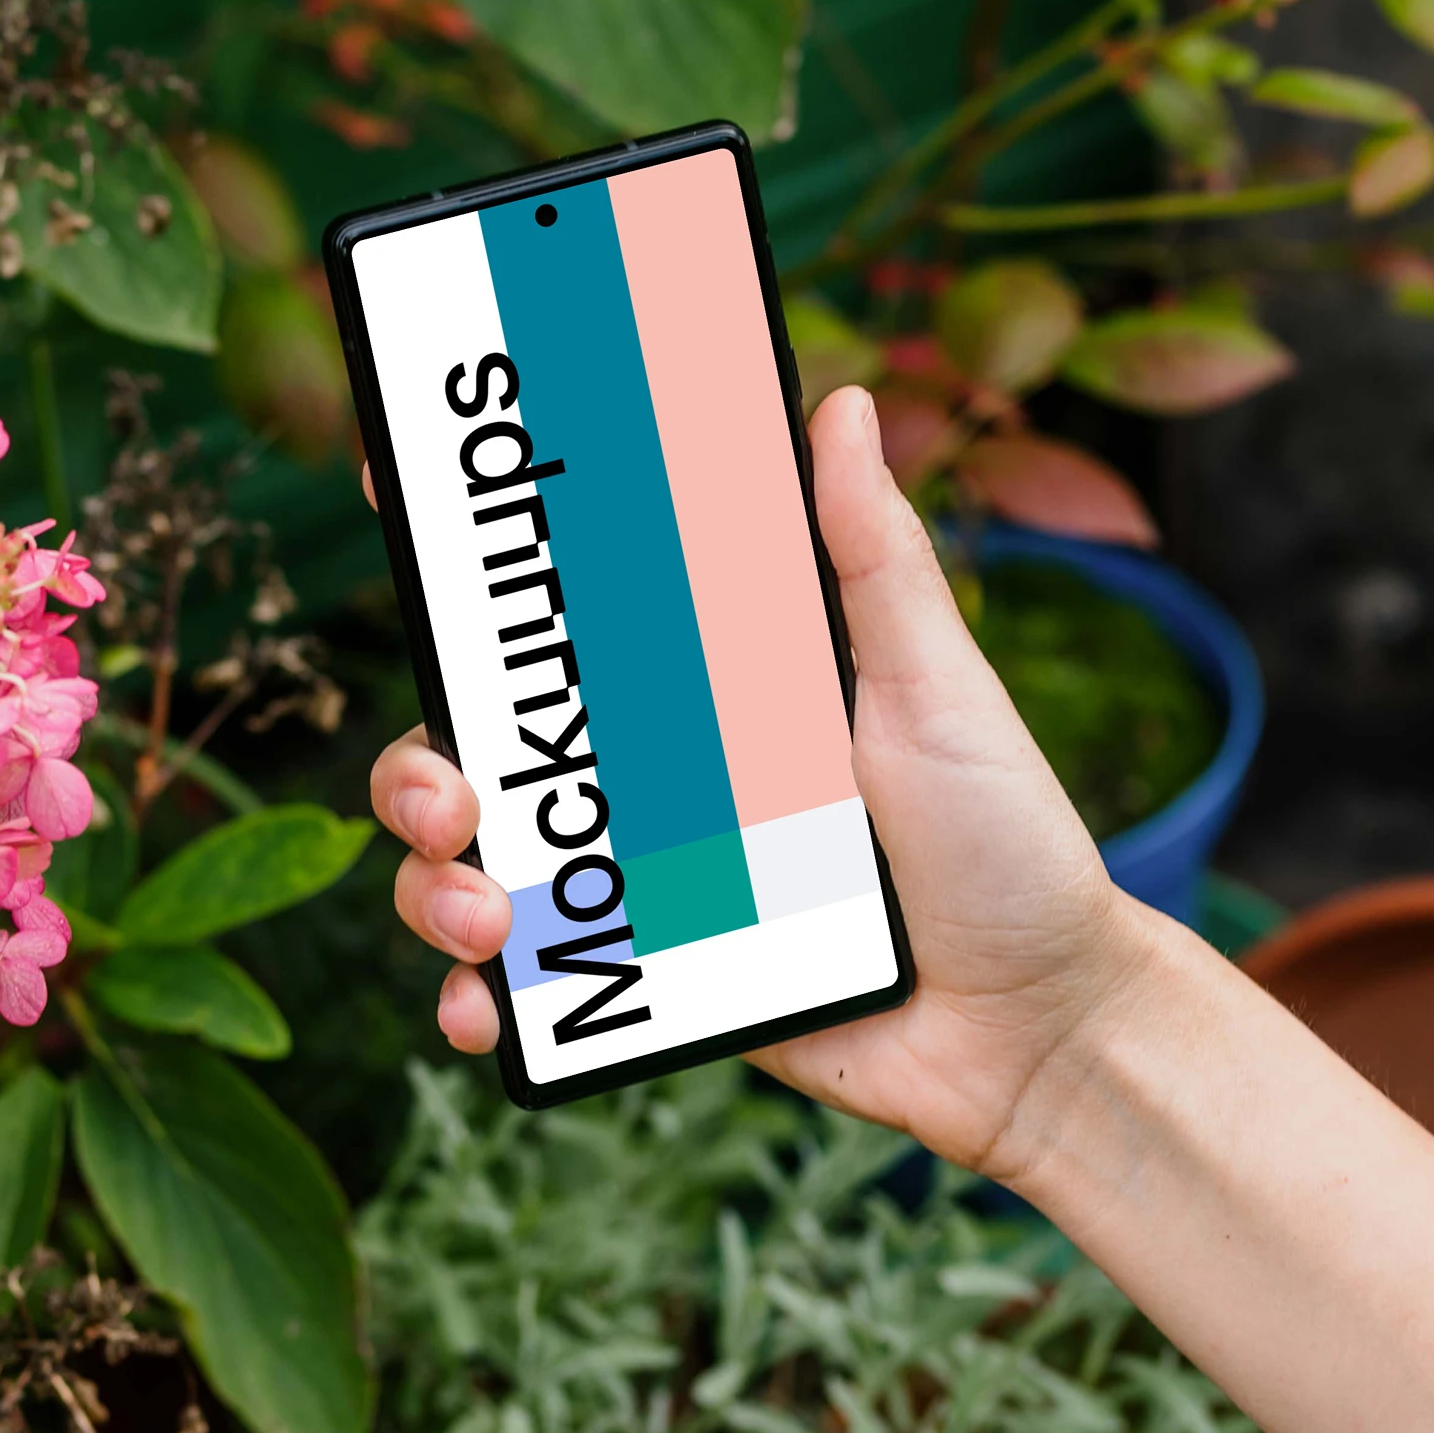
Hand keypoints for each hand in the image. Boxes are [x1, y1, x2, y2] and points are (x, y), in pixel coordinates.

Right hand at [368, 380, 1152, 1178]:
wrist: (1039, 1032)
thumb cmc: (1009, 850)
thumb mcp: (942, 690)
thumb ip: (875, 560)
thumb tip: (846, 399)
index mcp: (712, 690)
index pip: (570, 618)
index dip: (472, 565)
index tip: (394, 496)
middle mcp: (662, 781)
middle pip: (483, 751)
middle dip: (418, 767)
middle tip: (452, 792)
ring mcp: (648, 887)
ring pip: (480, 869)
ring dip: (434, 888)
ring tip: (485, 921)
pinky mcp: (655, 988)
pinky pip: (535, 993)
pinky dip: (478, 1000)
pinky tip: (484, 1008)